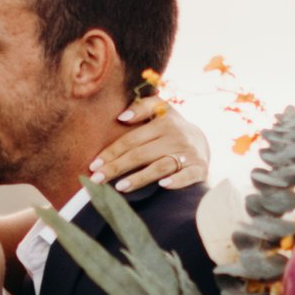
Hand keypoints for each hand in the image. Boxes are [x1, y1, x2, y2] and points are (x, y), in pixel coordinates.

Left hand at [94, 86, 209, 192]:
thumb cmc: (170, 128)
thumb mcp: (160, 109)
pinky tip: (162, 185)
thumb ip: (142, 107)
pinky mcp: (199, 168)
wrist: (201, 142)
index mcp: (163, 122)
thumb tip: (122, 116)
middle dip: (117, 167)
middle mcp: (176, 137)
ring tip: (120, 187)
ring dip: (140, 177)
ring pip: (160, 166)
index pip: (131, 140)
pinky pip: (187, 175)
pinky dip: (176, 180)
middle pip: (141, 154)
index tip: (94, 165)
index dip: (111, 152)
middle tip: (97, 179)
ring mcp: (189, 154)